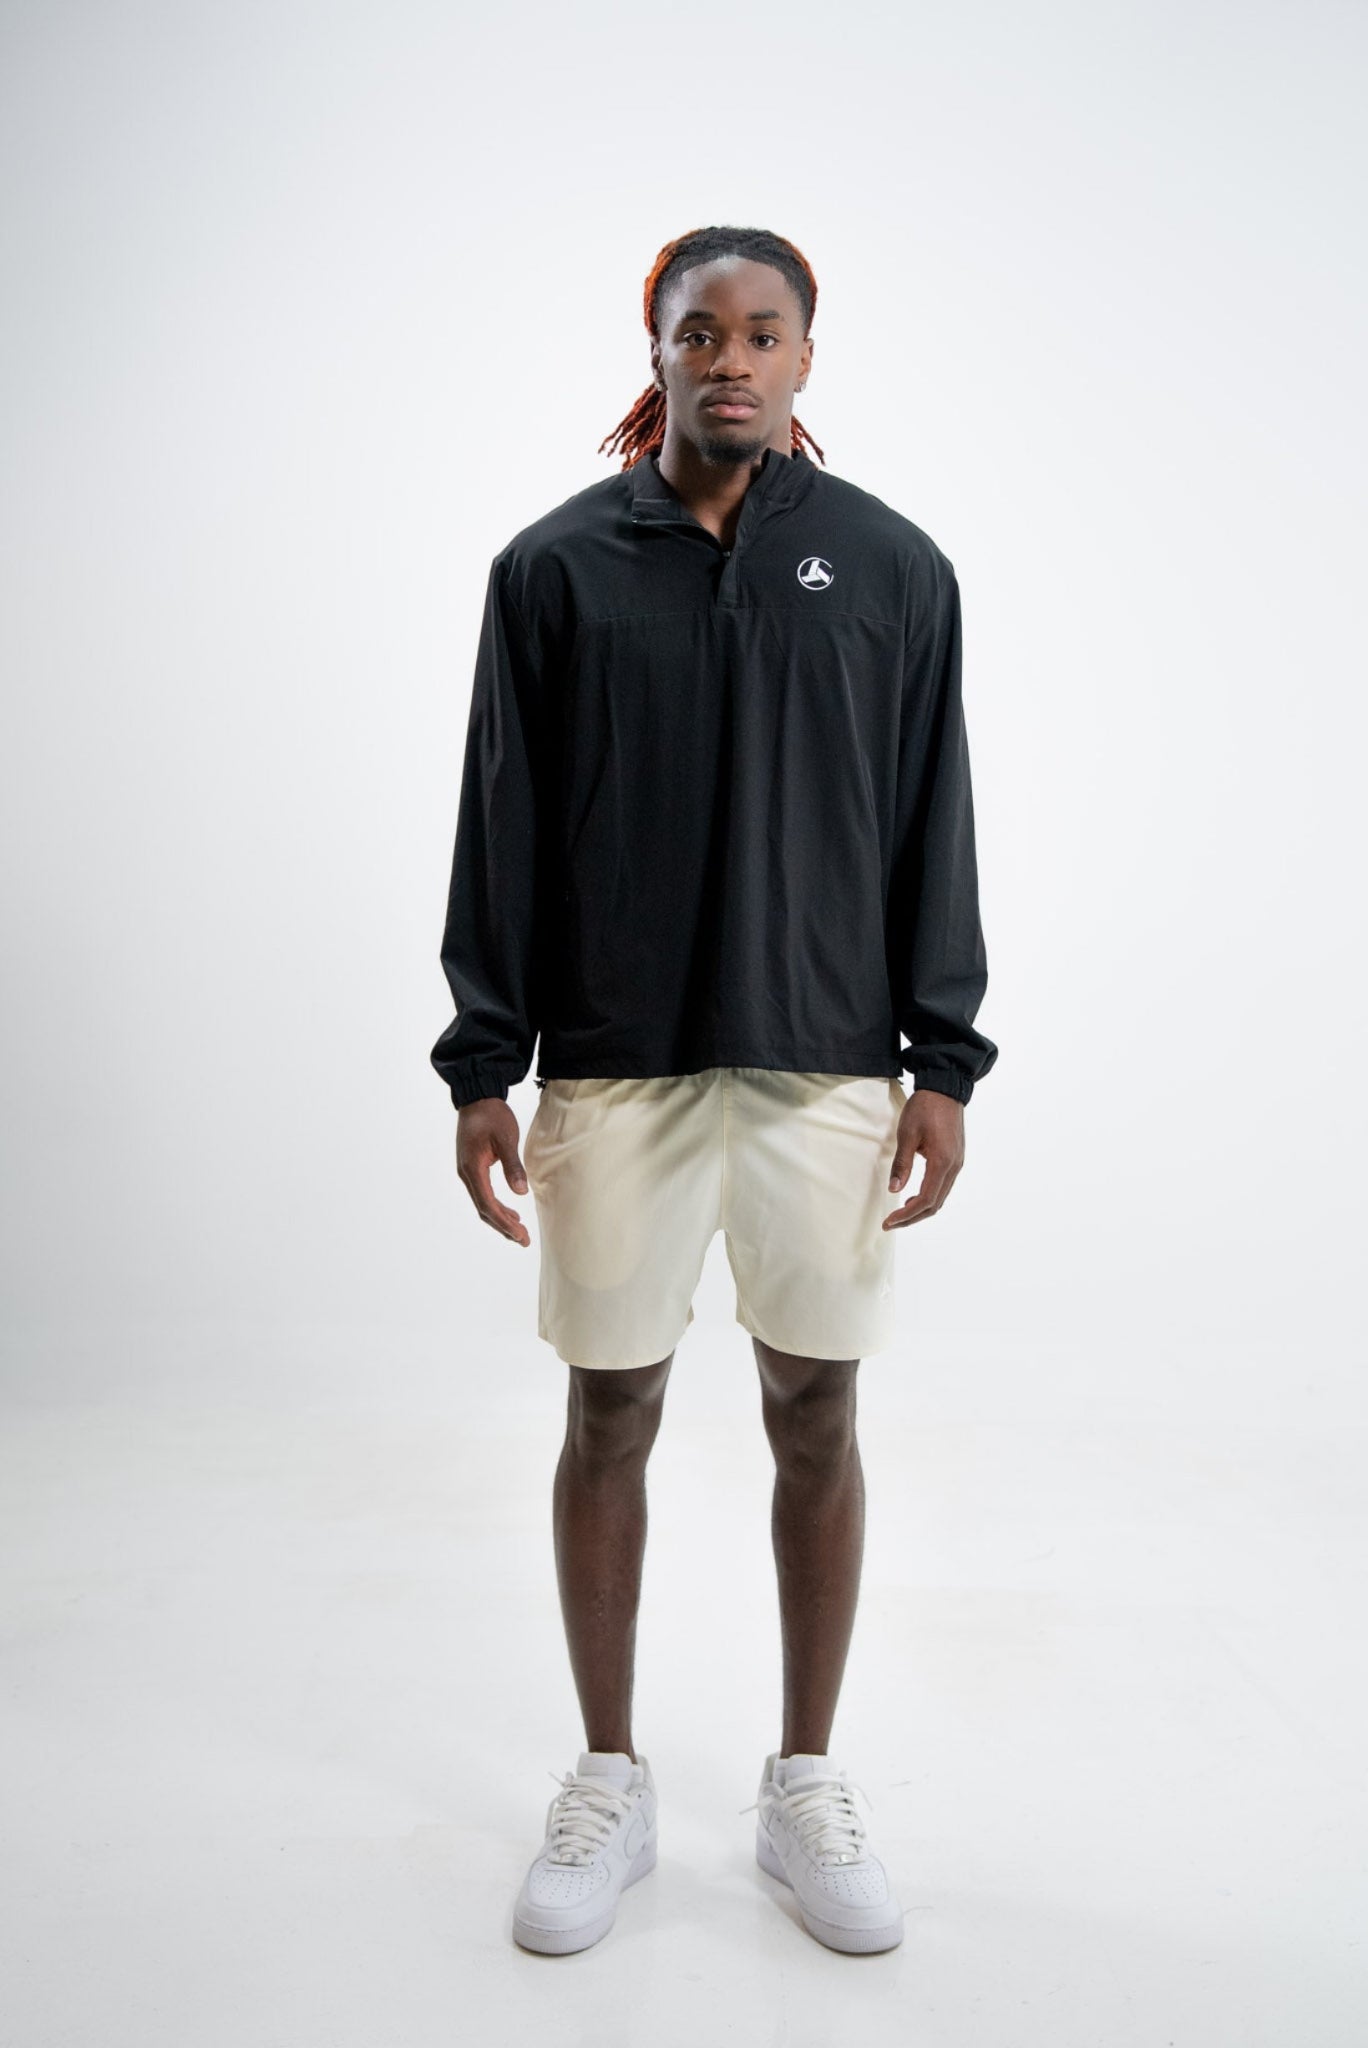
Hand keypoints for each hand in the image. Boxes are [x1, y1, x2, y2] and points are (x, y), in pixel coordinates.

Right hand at [456, 1097, 531, 1245]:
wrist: (477, 1098)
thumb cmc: (492, 1115)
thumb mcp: (505, 1138)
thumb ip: (512, 1165)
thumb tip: (521, 1192)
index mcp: (473, 1169)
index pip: (488, 1204)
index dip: (504, 1222)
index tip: (520, 1234)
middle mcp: (467, 1174)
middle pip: (484, 1209)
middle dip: (503, 1227)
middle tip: (523, 1240)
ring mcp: (468, 1172)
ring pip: (483, 1204)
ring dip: (500, 1219)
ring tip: (519, 1232)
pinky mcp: (473, 1168)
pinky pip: (483, 1194)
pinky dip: (496, 1206)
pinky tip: (510, 1213)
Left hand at [883, 1088, 964, 1227]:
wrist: (945, 1089)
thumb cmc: (925, 1108)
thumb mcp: (907, 1134)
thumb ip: (902, 1164)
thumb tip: (894, 1189)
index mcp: (942, 1162)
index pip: (925, 1200)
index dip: (906, 1215)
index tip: (889, 1221)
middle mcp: (954, 1167)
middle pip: (935, 1204)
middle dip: (913, 1217)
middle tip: (891, 1222)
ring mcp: (957, 1163)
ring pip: (940, 1197)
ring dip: (921, 1209)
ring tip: (900, 1213)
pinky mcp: (956, 1158)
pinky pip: (943, 1186)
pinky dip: (929, 1197)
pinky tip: (914, 1196)